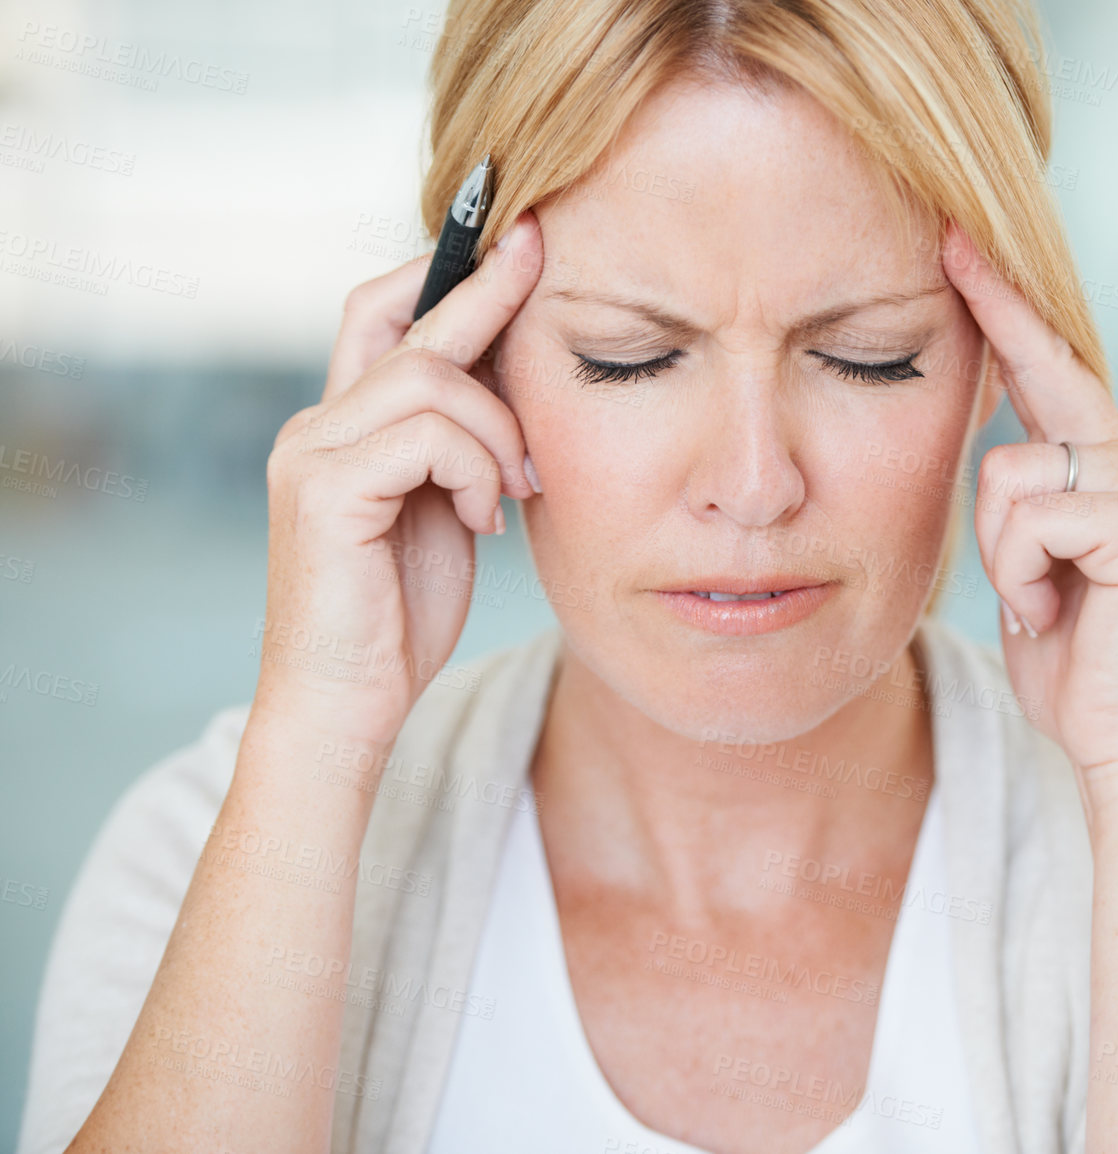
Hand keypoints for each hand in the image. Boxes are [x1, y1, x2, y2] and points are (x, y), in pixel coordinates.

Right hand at [254, 213, 543, 748]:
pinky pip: (427, 435)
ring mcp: (310, 452)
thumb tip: (517, 386)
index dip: (450, 273)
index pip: (388, 317)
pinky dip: (476, 471)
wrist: (348, 705)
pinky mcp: (321, 488)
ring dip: (499, 431)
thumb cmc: (400, 617)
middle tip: (542, 250)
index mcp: (347, 428)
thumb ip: (461, 449)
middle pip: (409, 327)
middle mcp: (317, 426)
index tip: (520, 237)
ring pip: (431, 380)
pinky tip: (485, 519)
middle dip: (486, 291)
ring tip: (517, 491)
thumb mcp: (448, 512)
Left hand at [942, 222, 1117, 819]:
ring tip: (1041, 601)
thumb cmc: (1074, 661)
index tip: (956, 240)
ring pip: (1005, 473)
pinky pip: (1028, 519)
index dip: (1002, 302)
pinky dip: (1021, 578)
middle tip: (984, 447)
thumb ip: (1020, 507)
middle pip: (1027, 392)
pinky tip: (1054, 615)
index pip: (1046, 363)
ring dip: (999, 555)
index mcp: (1103, 462)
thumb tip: (992, 462)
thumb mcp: (1031, 568)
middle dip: (994, 422)